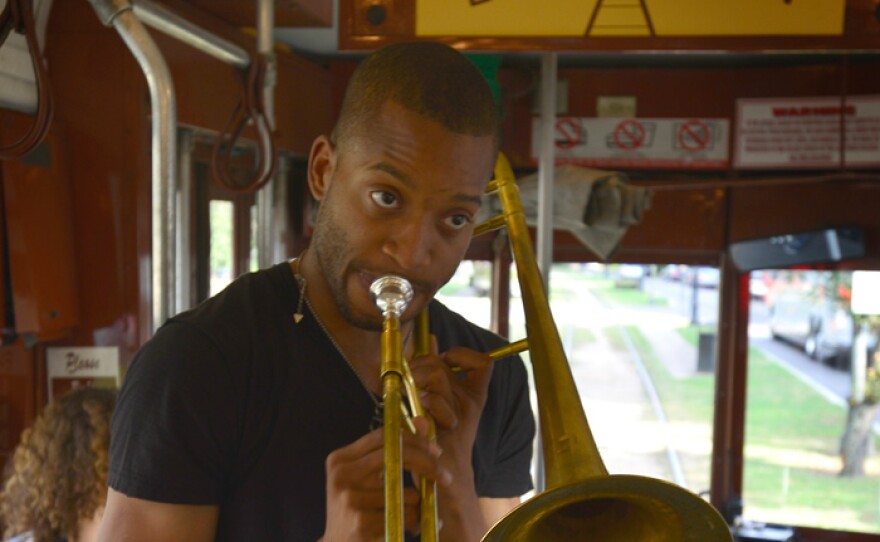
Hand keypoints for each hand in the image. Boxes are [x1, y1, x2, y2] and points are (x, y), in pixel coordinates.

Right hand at [322, 419, 449, 541]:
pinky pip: (404, 515)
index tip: (436, 450)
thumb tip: (422, 420)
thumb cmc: (360, 510)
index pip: (383, 436)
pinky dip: (414, 522)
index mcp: (341, 459)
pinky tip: (409, 529)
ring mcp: (349, 499)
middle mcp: (341, 475)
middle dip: (427, 464)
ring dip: (418, 504)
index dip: (414, 440)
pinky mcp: (361, 523)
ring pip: (405, 491)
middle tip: (445, 477)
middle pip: (395, 455)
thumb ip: (395, 450)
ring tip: (411, 515)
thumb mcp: (371, 478)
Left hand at [408, 337, 492, 461]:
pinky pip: (431, 400)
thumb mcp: (441, 400)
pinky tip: (412, 412)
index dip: (461, 354)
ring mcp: (459, 415)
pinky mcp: (445, 428)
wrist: (445, 479)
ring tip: (408, 395)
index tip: (445, 362)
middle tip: (411, 381)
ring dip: (415, 380)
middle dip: (420, 365)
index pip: (483, 362)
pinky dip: (417, 401)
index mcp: (473, 395)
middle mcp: (470, 403)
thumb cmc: (439, 438)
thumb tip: (429, 339)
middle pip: (443, 364)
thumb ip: (435, 367)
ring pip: (437, 375)